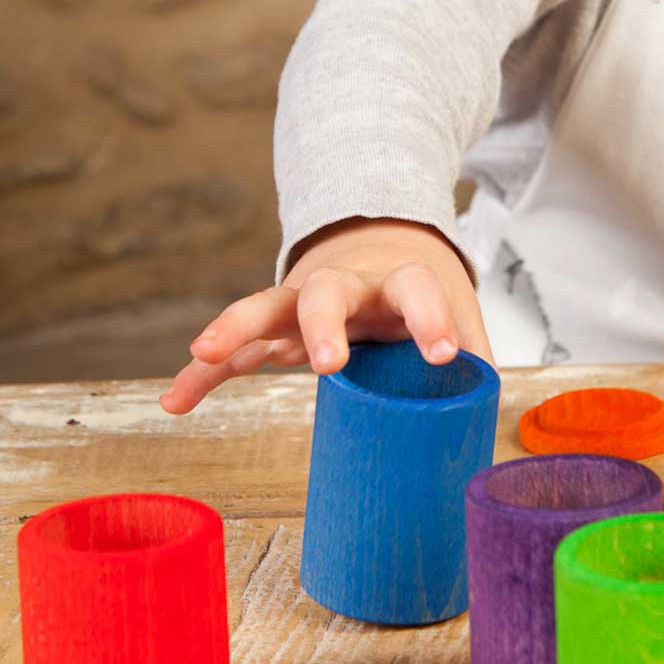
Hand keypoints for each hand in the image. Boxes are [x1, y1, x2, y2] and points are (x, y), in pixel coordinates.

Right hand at [159, 217, 493, 414]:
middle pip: (329, 289)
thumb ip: (473, 357)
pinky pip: (234, 350)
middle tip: (327, 364)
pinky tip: (175, 401)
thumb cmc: (421, 292)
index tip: (443, 355)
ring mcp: (304, 300)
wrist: (381, 243)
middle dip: (323, 323)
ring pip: (267, 306)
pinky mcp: (276, 325)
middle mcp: (349, 283)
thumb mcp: (457, 312)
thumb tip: (488, 420)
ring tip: (204, 352)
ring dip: (236, 327)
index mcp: (402, 280)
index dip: (431, 320)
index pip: (418, 289)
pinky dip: (203, 374)